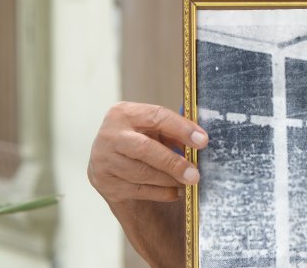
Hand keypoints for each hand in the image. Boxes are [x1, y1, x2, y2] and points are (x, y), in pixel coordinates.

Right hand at [88, 102, 208, 203]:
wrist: (109, 163)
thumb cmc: (141, 140)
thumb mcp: (154, 129)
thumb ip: (175, 129)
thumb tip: (200, 137)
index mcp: (124, 113)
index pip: (156, 117)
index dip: (182, 129)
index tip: (203, 141)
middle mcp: (109, 135)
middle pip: (145, 149)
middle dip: (173, 162)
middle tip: (195, 174)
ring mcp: (103, 160)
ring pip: (142, 173)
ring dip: (169, 180)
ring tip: (189, 182)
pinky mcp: (104, 182)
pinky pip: (138, 190)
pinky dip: (161, 193)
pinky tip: (176, 192)